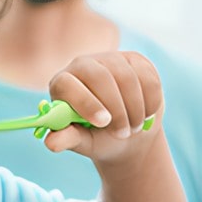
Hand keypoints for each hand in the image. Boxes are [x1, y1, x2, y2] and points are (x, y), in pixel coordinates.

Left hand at [43, 51, 163, 163]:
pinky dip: (151, 102)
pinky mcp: (136, 60)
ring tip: (134, 128)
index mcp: (62, 83)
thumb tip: (51, 143)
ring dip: (135, 109)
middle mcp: (83, 65)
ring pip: (128, 78)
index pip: (67, 83)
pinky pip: (148, 78)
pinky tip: (146, 114)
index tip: (103, 122)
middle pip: (100, 76)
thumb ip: (68, 138)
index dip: (85, 102)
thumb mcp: (83, 141)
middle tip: (123, 133)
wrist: (129, 132)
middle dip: (116, 109)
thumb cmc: (98, 137)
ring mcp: (111, 59)